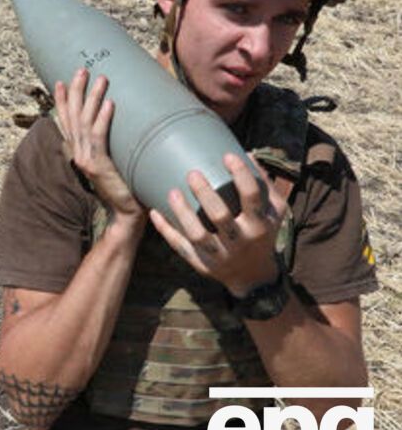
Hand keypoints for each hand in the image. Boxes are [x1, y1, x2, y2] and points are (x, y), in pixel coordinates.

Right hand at [53, 68, 141, 220]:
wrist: (127, 212)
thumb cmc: (126, 185)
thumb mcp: (111, 161)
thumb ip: (107, 145)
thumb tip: (117, 122)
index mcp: (78, 151)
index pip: (66, 121)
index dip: (62, 101)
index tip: (61, 81)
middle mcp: (78, 153)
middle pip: (73, 116)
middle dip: (76, 91)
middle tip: (82, 69)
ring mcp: (86, 159)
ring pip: (85, 122)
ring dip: (91, 98)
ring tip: (100, 79)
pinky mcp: (99, 166)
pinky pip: (99, 137)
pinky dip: (103, 119)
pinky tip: (109, 104)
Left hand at [149, 153, 285, 295]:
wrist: (253, 277)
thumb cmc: (262, 234)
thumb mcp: (274, 212)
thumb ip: (262, 184)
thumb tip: (245, 153)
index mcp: (259, 225)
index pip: (251, 198)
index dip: (241, 175)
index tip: (227, 156)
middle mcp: (240, 241)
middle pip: (220, 216)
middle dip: (205, 194)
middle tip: (192, 173)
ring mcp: (219, 255)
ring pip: (197, 234)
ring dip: (182, 213)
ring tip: (172, 191)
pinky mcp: (202, 263)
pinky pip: (180, 247)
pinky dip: (166, 230)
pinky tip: (154, 211)